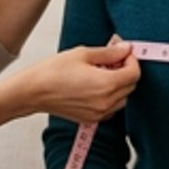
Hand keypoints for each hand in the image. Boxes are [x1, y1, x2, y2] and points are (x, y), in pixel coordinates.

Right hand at [20, 41, 138, 122]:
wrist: (33, 92)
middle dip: (126, 71)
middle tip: (112, 59)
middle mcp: (106, 102)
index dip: (132, 60)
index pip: (134, 73)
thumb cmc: (53, 72)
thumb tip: (125, 49)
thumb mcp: (83, 54)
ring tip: (102, 73)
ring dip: (119, 85)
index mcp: (106, 84)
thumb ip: (109, 53)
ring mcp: (99, 113)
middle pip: (131, 86)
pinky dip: (111, 97)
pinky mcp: (92, 119)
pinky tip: (96, 86)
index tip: (123, 52)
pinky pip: (111, 108)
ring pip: (123, 98)